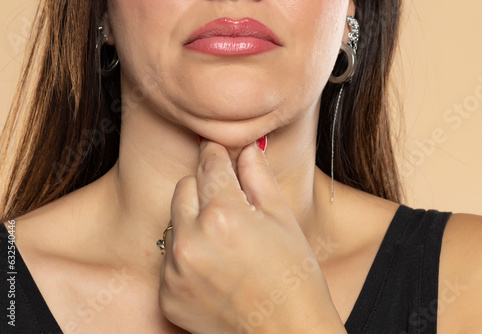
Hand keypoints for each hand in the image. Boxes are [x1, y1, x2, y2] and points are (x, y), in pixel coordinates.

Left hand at [159, 139, 343, 333]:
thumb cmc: (294, 278)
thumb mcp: (283, 219)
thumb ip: (258, 177)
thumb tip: (245, 149)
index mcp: (224, 215)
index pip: (209, 164)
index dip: (215, 153)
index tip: (216, 149)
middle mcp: (191, 240)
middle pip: (184, 187)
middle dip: (204, 189)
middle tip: (230, 206)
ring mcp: (175, 270)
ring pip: (174, 222)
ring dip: (193, 223)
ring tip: (224, 244)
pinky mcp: (167, 294)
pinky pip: (169, 257)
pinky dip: (187, 256)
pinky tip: (214, 269)